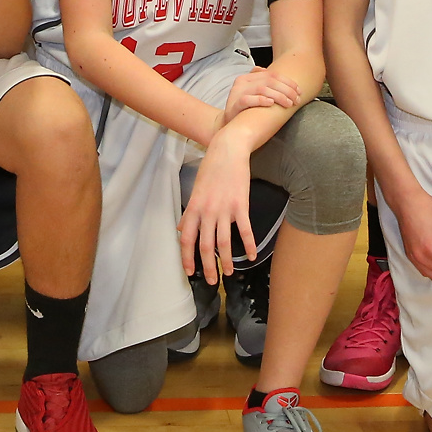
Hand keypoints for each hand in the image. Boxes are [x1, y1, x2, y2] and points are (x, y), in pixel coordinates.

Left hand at [177, 134, 255, 283]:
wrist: (228, 150)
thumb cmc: (210, 169)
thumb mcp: (194, 190)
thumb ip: (189, 212)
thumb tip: (180, 229)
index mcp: (193, 208)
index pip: (186, 238)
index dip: (186, 257)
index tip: (189, 272)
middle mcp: (206, 211)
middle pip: (205, 246)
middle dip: (207, 267)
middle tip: (210, 281)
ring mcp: (224, 210)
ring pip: (223, 242)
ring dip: (226, 261)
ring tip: (229, 274)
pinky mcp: (241, 206)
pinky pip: (244, 231)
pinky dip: (248, 245)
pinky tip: (251, 257)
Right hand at [221, 67, 299, 123]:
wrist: (229, 125)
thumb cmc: (245, 110)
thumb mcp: (254, 93)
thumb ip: (263, 84)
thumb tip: (277, 77)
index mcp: (248, 77)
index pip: (272, 74)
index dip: (288, 82)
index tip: (299, 91)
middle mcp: (242, 82)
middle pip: (269, 81)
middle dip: (287, 90)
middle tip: (296, 99)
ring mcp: (237, 92)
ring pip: (261, 89)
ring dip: (279, 96)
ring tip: (288, 103)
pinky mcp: (234, 104)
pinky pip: (248, 99)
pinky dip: (261, 100)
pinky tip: (271, 104)